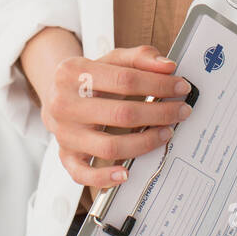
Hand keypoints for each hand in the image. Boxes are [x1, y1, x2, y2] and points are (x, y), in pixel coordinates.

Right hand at [42, 44, 194, 188]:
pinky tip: (126, 172)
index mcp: (74, 72)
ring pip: (109, 146)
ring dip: (145, 143)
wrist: (55, 95)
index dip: (158, 84)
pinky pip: (83, 174)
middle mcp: (65, 104)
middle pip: (121, 114)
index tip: (180, 88)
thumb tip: (167, 66)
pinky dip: (105, 177)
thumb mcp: (109, 59)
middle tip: (181, 111)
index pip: (125, 79)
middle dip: (159, 114)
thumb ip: (139, 57)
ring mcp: (64, 133)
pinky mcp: (65, 155)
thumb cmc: (88, 78)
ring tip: (166, 133)